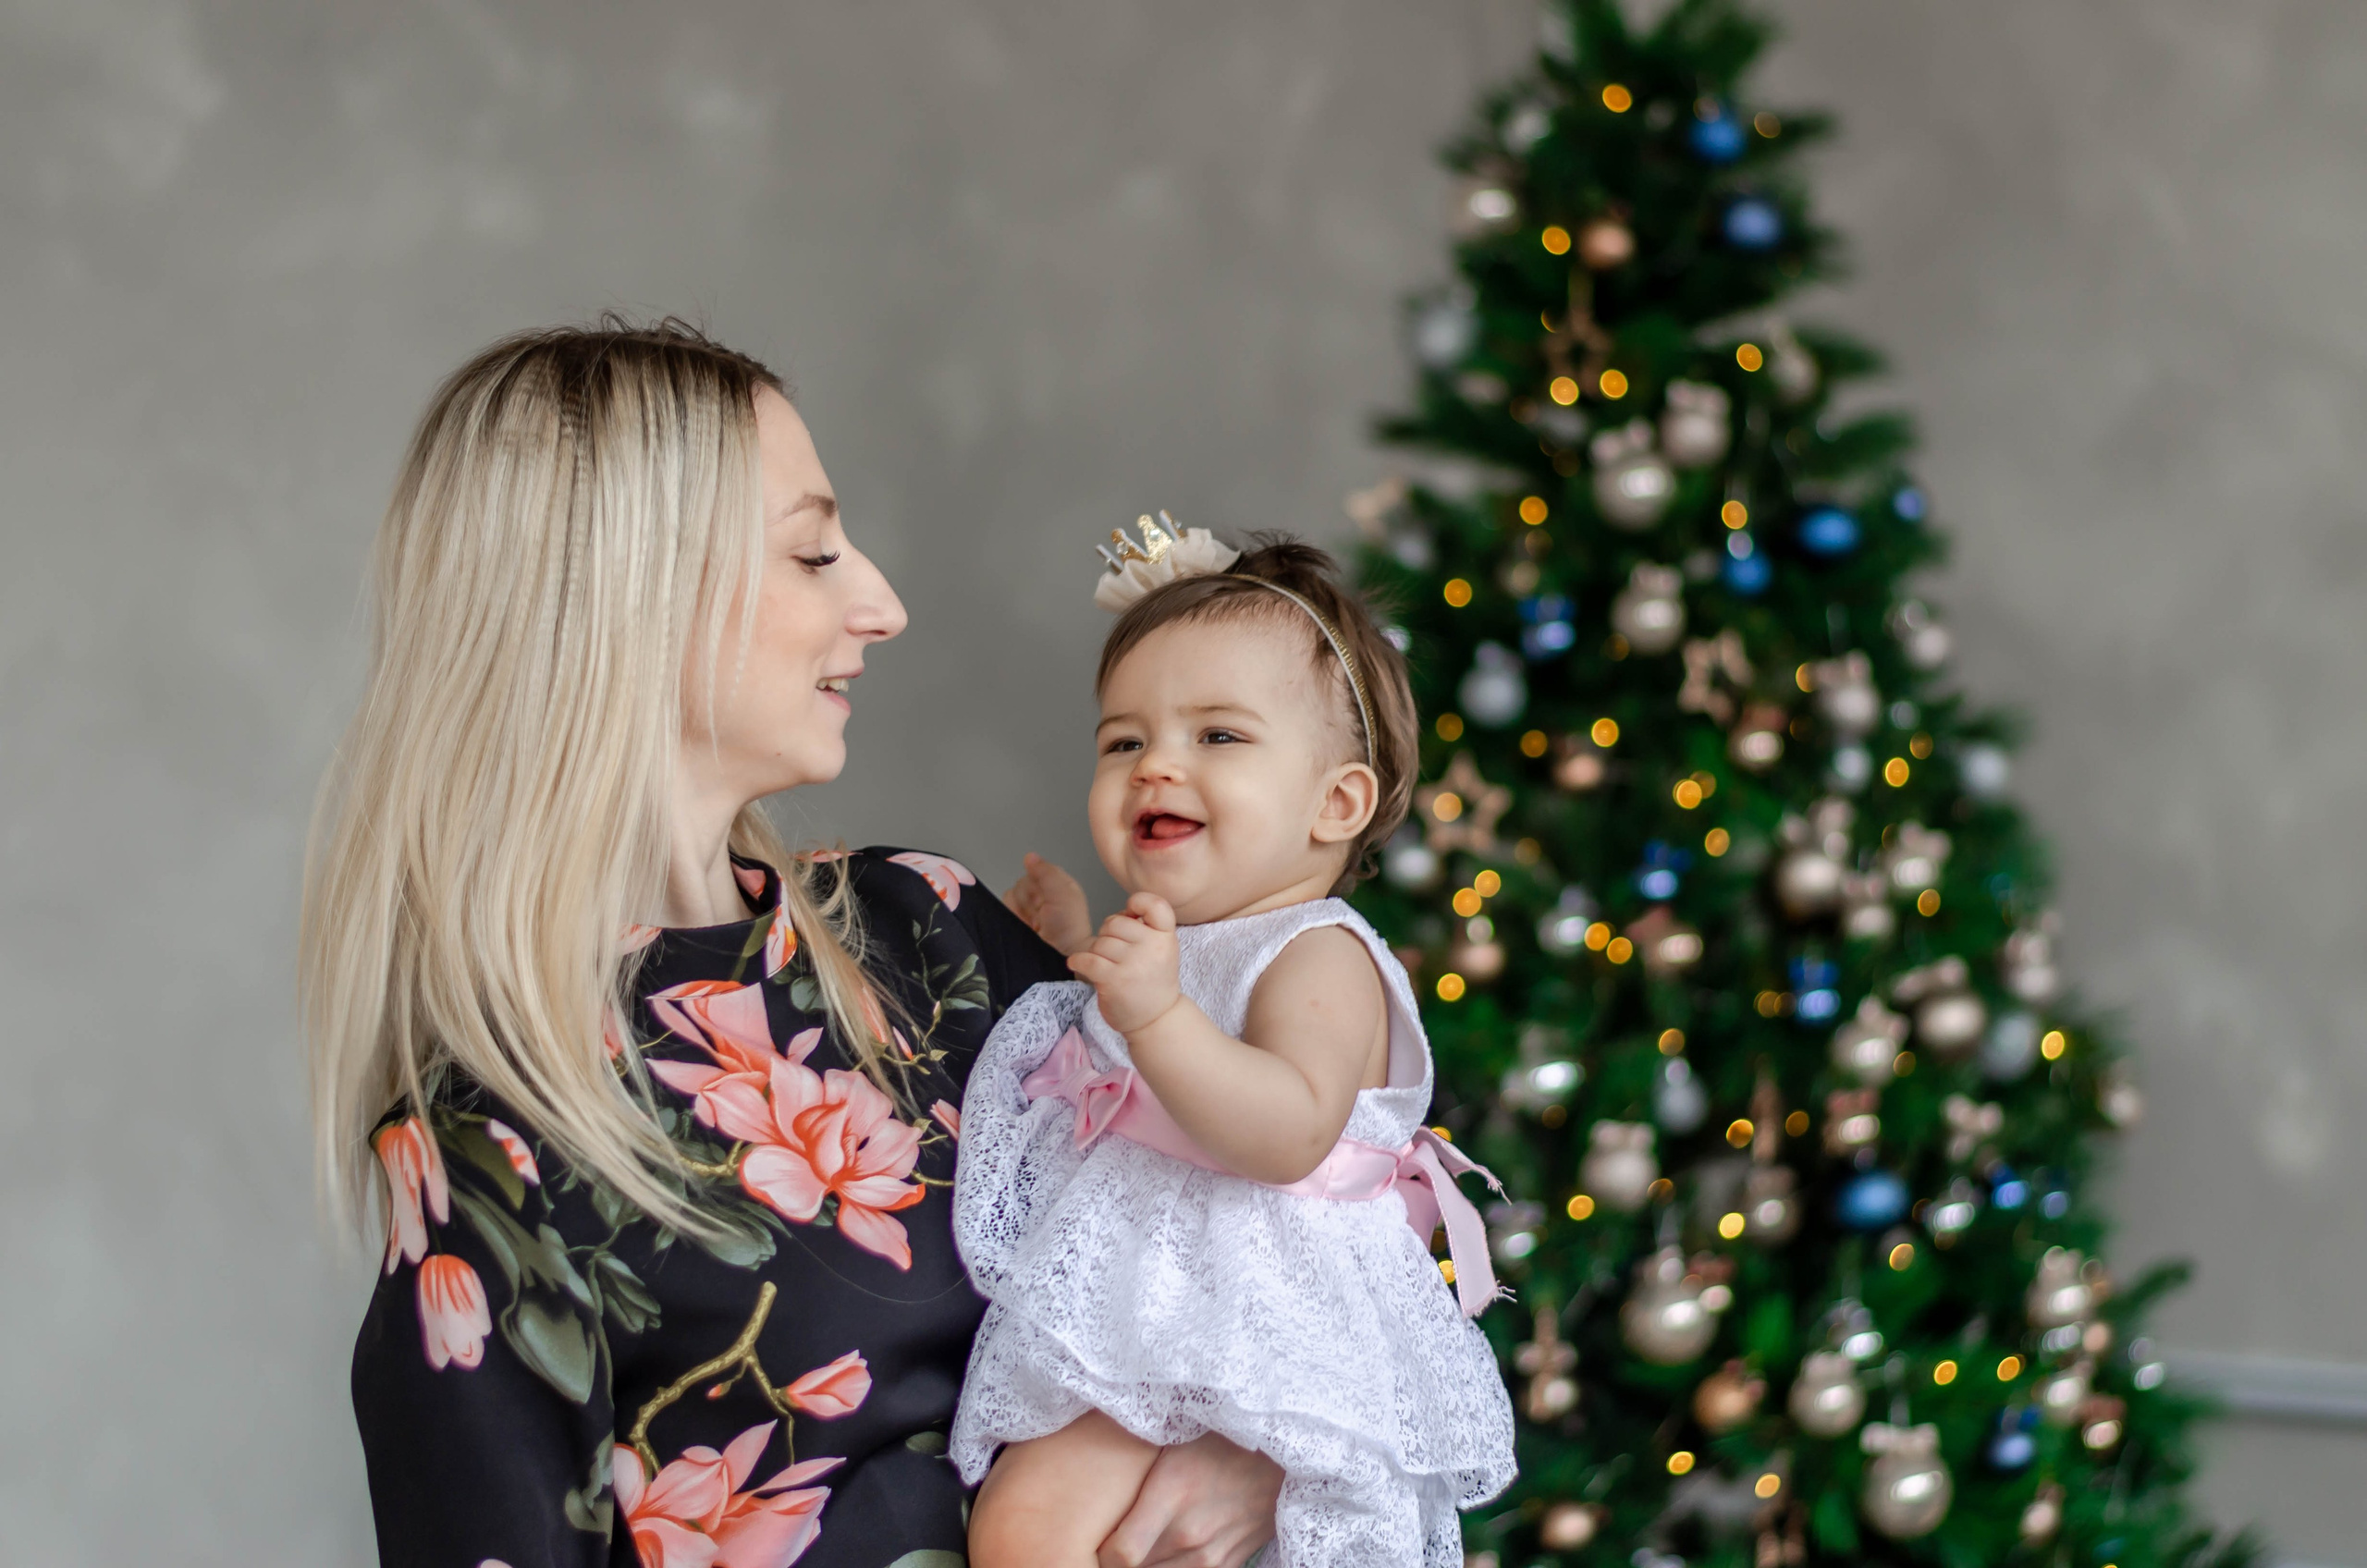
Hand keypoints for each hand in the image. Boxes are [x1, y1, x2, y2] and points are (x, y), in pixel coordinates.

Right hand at [1006, 852, 1092, 954]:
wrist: (1061, 955)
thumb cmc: (1070, 928)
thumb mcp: (1064, 893)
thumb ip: (1047, 872)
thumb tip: (1029, 857)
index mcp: (1057, 883)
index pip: (1036, 869)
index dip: (1038, 883)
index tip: (1045, 896)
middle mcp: (1042, 893)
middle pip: (1022, 882)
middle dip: (1030, 899)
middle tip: (1043, 913)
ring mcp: (1029, 907)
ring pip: (1013, 895)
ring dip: (1024, 910)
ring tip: (1037, 923)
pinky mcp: (1017, 918)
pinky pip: (1005, 907)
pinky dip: (1015, 916)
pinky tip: (1027, 925)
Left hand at [1066, 893, 1181, 1034]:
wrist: (1155, 1020)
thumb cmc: (1152, 981)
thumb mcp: (1162, 949)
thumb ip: (1146, 928)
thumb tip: (1123, 911)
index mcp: (1167, 937)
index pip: (1156, 905)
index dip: (1139, 901)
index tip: (1132, 911)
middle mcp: (1153, 947)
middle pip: (1115, 922)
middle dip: (1109, 933)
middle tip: (1115, 952)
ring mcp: (1133, 964)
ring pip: (1099, 942)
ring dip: (1096, 952)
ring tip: (1106, 966)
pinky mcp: (1114, 980)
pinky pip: (1086, 959)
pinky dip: (1078, 961)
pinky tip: (1079, 964)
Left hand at [1098, 1432, 1281, 1567]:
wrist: (1281, 1449)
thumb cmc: (1218, 1434)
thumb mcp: (1172, 1436)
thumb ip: (1136, 1464)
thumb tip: (1090, 1466)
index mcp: (1171, 1492)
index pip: (1120, 1555)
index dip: (1099, 1555)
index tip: (1092, 1541)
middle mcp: (1190, 1532)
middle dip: (1120, 1562)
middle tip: (1113, 1542)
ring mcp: (1214, 1554)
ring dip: (1149, 1566)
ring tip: (1140, 1547)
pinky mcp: (1231, 1563)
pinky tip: (1169, 1551)